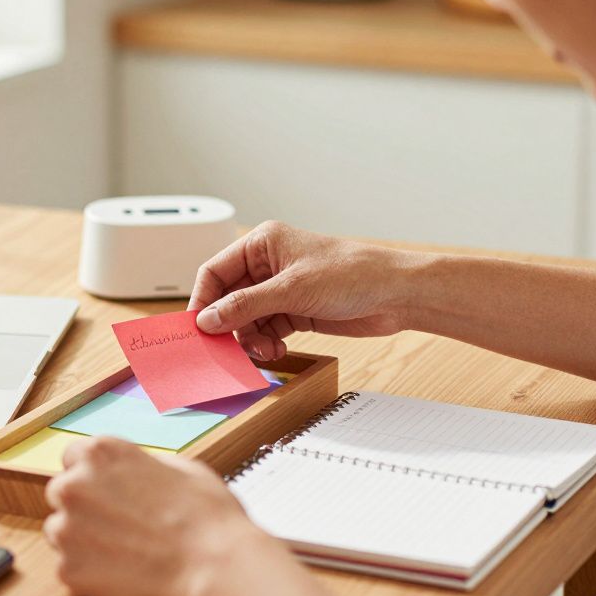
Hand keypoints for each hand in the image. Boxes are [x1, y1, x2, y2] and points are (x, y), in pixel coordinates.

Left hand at [43, 436, 281, 595]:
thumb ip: (141, 464)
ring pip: (60, 531)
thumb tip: (131, 472)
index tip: (108, 491)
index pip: (73, 457)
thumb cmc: (207, 517)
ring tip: (125, 552)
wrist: (214, 569)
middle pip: (62, 493)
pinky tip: (124, 574)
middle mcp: (74, 485)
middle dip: (84, 506)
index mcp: (100, 453)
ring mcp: (66, 530)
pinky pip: (70, 568)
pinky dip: (91, 573)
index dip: (94, 475)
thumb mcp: (181, 467)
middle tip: (118, 525)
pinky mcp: (68, 570)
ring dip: (83, 539)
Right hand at [190, 221, 419, 359]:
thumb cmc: (353, 274)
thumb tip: (207, 320)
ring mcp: (281, 290)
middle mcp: (268, 266)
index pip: (215, 272)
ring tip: (264, 351)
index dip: (203, 300)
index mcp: (262, 244)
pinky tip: (276, 351)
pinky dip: (266, 343)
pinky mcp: (295, 312)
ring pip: (246, 319)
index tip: (198, 329)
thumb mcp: (292, 290)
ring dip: (250, 339)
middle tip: (230, 349)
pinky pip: (266, 330)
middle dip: (229, 325)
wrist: (397, 294)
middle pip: (228, 300)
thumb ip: (245, 306)